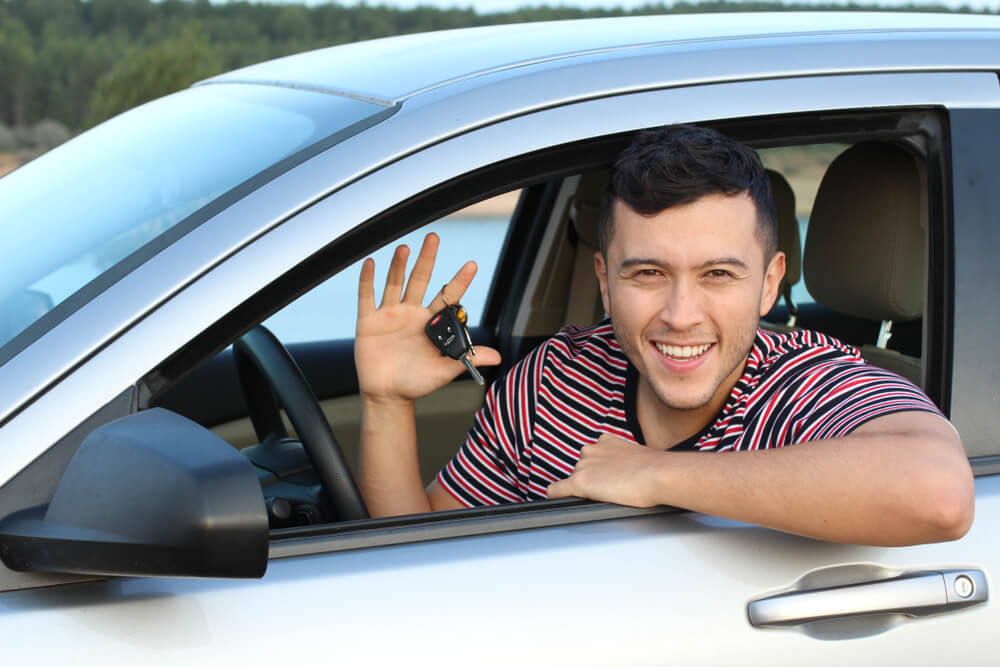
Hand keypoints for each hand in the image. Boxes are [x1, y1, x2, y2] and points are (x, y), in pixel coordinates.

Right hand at [355, 233, 500, 402]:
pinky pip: (367, 296)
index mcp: (431, 323)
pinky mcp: (369, 321)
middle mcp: (412, 313)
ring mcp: (390, 315)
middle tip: (434, 237)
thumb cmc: (416, 383)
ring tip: (404, 248)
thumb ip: (465, 360)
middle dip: (427, 259)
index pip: (448, 297)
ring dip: (399, 265)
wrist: (387, 396)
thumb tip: (496, 358)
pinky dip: (368, 280)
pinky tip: (370, 263)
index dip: (459, 281)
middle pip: (421, 280)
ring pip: (395, 283)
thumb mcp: (443, 372)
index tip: (472, 265)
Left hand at [546, 434, 664, 506]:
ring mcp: (584, 466)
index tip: (606, 477)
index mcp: (606, 441)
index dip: (598, 469)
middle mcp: (592, 450)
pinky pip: (557, 490)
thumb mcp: (638, 458)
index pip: (593, 455)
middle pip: (582, 468)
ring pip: (573, 479)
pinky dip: (556, 495)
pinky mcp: (579, 482)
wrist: (659, 474)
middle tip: (609, 490)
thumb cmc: (656, 470)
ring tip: (602, 497)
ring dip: (582, 487)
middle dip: (592, 478)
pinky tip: (559, 500)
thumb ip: (626, 462)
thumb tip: (629, 473)